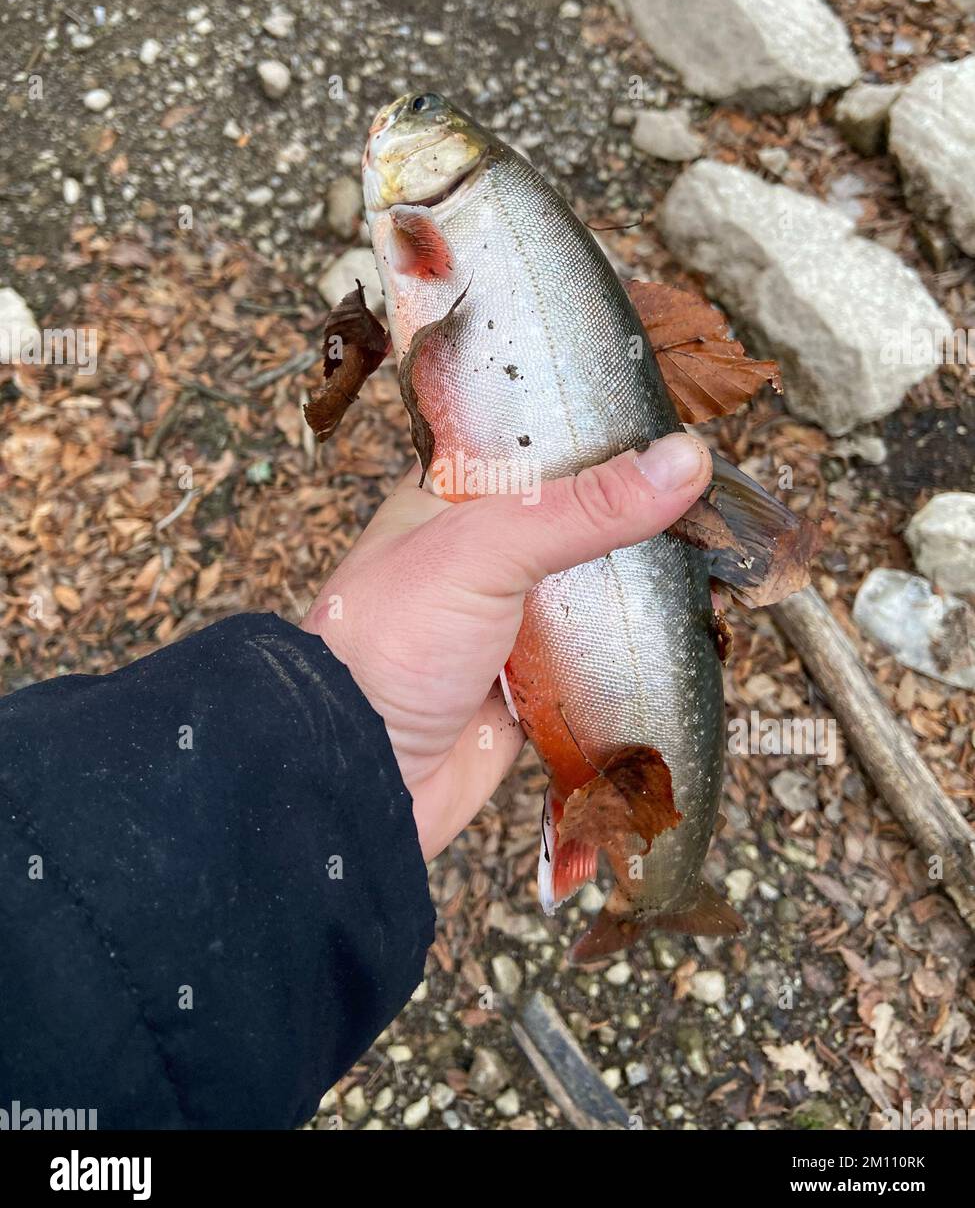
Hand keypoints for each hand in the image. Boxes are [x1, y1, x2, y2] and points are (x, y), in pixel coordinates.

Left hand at [301, 433, 710, 860]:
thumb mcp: (485, 548)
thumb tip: (685, 460)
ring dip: (647, 588)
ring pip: (594, 594)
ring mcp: (508, 624)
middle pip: (577, 522)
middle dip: (640, 519)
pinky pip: (596, 662)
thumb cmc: (392, 642)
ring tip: (724, 564)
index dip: (601, 436)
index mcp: (450, 499)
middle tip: (719, 505)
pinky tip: (693, 633)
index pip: (535, 446)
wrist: (360, 776)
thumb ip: (583, 507)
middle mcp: (481, 555)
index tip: (676, 431)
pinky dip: (636, 652)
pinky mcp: (531, 688)